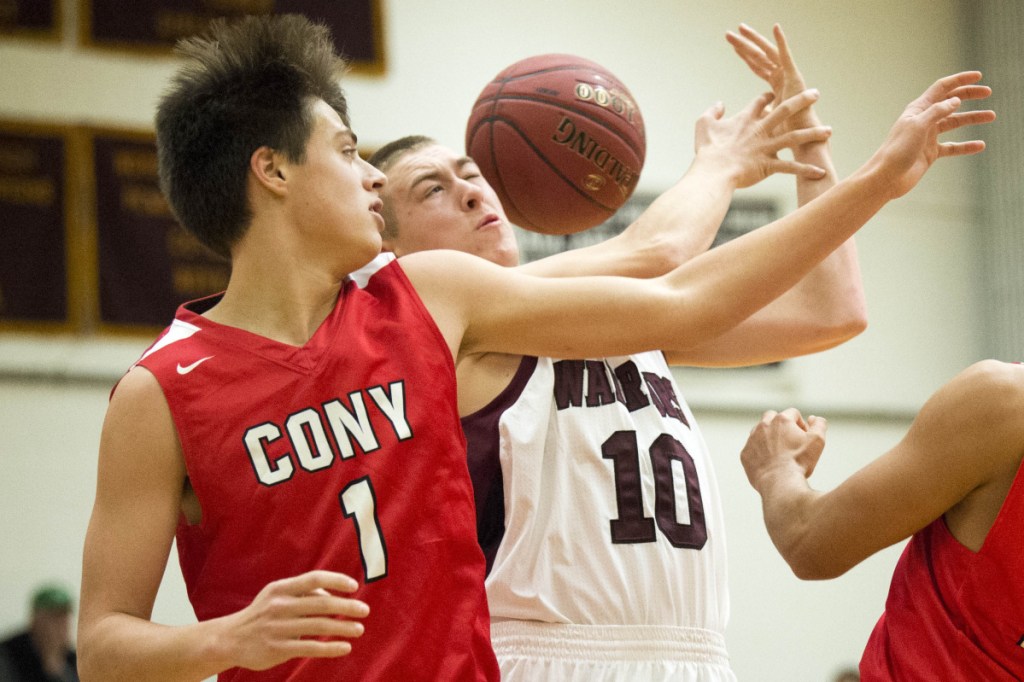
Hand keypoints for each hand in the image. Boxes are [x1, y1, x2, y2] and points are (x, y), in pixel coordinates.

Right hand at [223, 570, 368, 670]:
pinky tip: (345, 647)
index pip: (314, 578)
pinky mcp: (277, 649)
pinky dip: (330, 647)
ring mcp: (277, 628)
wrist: (230, 639)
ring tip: (359, 629)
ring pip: (318, 626)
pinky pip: (310, 647)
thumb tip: (333, 595)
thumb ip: (303, 592)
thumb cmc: (262, 613)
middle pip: (320, 604)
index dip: (336, 580)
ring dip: (342, 627)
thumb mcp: (277, 595)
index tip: (354, 586)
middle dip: (346, 607)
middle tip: (365, 610)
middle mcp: (279, 606)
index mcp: (281, 588)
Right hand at [693, 88, 831, 188]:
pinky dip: (806, 170)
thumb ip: (712, 111)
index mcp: (746, 119)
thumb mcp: (703, 124)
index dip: (768, 96)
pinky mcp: (769, 165)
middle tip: (816, 93)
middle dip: (802, 100)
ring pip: (795, 137)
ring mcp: (767, 147)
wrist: (712, 172)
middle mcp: (761, 130)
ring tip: (829, 130)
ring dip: (813, 133)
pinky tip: (820, 172)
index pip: (761, 102)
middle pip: (785, 110)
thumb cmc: (707, 150)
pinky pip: (792, 167)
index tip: (774, 94)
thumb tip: (719, 103)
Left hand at [727, 23, 813, 128]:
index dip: (745, 56)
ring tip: (740, 28)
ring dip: (754, 39)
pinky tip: (775, 28)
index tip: (732, 47)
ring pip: (767, 53)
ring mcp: (788, 75)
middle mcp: (782, 76)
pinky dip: (781, 41)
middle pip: (759, 56)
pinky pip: (785, 55)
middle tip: (728, 34)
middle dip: (743, 44)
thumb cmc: (784, 131)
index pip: (757, 66)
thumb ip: (757, 112)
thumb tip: (742, 118)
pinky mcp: (794, 76)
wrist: (800, 138)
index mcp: (776, 83)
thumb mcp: (764, 118)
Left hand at [741, 408, 826, 490]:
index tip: (804, 437)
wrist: (780, 483)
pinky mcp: (745, 454)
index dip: (801, 424)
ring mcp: (751, 439)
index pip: (793, 413)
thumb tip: (814, 418)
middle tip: (790, 441)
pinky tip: (769, 462)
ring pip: (759, 431)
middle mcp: (763, 426)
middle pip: (772, 417)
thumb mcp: (817, 441)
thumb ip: (819, 425)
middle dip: (781, 425)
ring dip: (768, 437)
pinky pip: (752, 448)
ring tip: (779, 452)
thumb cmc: (799, 462)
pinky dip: (759, 452)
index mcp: (781, 420)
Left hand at [868, 71, 993, 198]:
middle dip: (969, 95)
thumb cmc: (897, 150)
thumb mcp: (918, 126)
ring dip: (972, 118)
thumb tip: (956, 100)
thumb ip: (937, 111)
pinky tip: (980, 145)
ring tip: (992, 115)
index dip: (960, 80)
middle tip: (988, 92)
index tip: (979, 76)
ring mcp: (927, 137)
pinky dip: (966, 146)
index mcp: (918, 109)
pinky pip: (952, 147)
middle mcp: (923, 120)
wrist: (886, 177)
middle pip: (950, 102)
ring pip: (954, 123)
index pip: (941, 88)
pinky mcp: (930, 153)